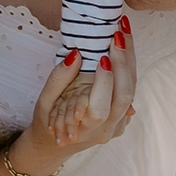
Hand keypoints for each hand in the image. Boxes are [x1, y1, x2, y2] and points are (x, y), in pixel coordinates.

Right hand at [7, 28, 137, 175]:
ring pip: (132, 89)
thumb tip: (76, 55)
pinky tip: (125, 44)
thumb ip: (58, 79)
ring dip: (129, 59)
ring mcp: (119, 124)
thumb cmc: (47, 122)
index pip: (100, 107)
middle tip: (117, 34)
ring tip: (124, 31)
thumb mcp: (43, 102)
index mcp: (84, 129)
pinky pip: (131, 89)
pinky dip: (128, 65)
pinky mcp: (124, 116)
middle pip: (125, 96)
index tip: (102, 57)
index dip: (104, 82)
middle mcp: (106, 129)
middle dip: (123, 62)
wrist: (54, 145)